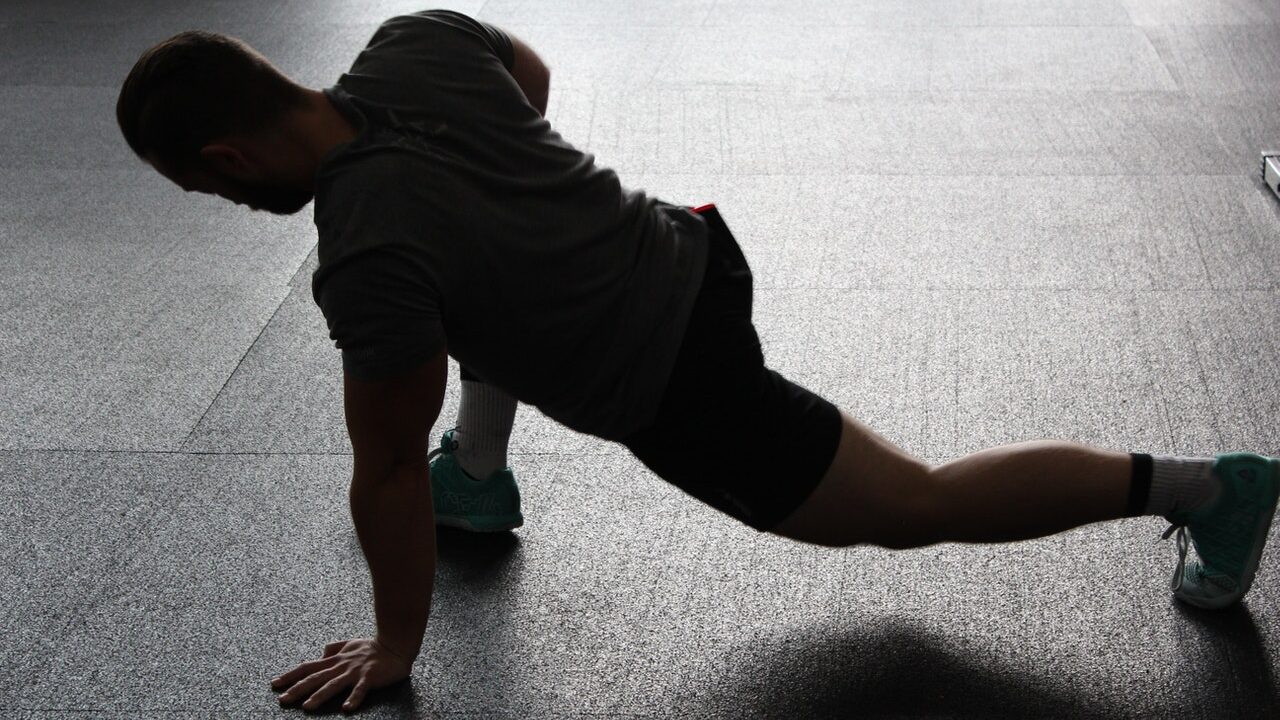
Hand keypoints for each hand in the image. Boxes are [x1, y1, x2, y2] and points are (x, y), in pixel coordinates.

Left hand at [271, 638, 411, 712]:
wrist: (395, 645)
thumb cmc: (373, 646)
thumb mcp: (350, 643)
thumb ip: (334, 648)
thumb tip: (322, 652)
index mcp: (335, 659)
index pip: (308, 667)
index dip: (290, 675)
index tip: (275, 684)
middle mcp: (341, 666)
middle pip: (315, 678)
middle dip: (297, 689)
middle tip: (282, 700)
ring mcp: (355, 672)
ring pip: (334, 685)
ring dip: (320, 695)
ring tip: (307, 706)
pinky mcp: (369, 678)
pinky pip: (360, 690)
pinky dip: (353, 699)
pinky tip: (346, 709)